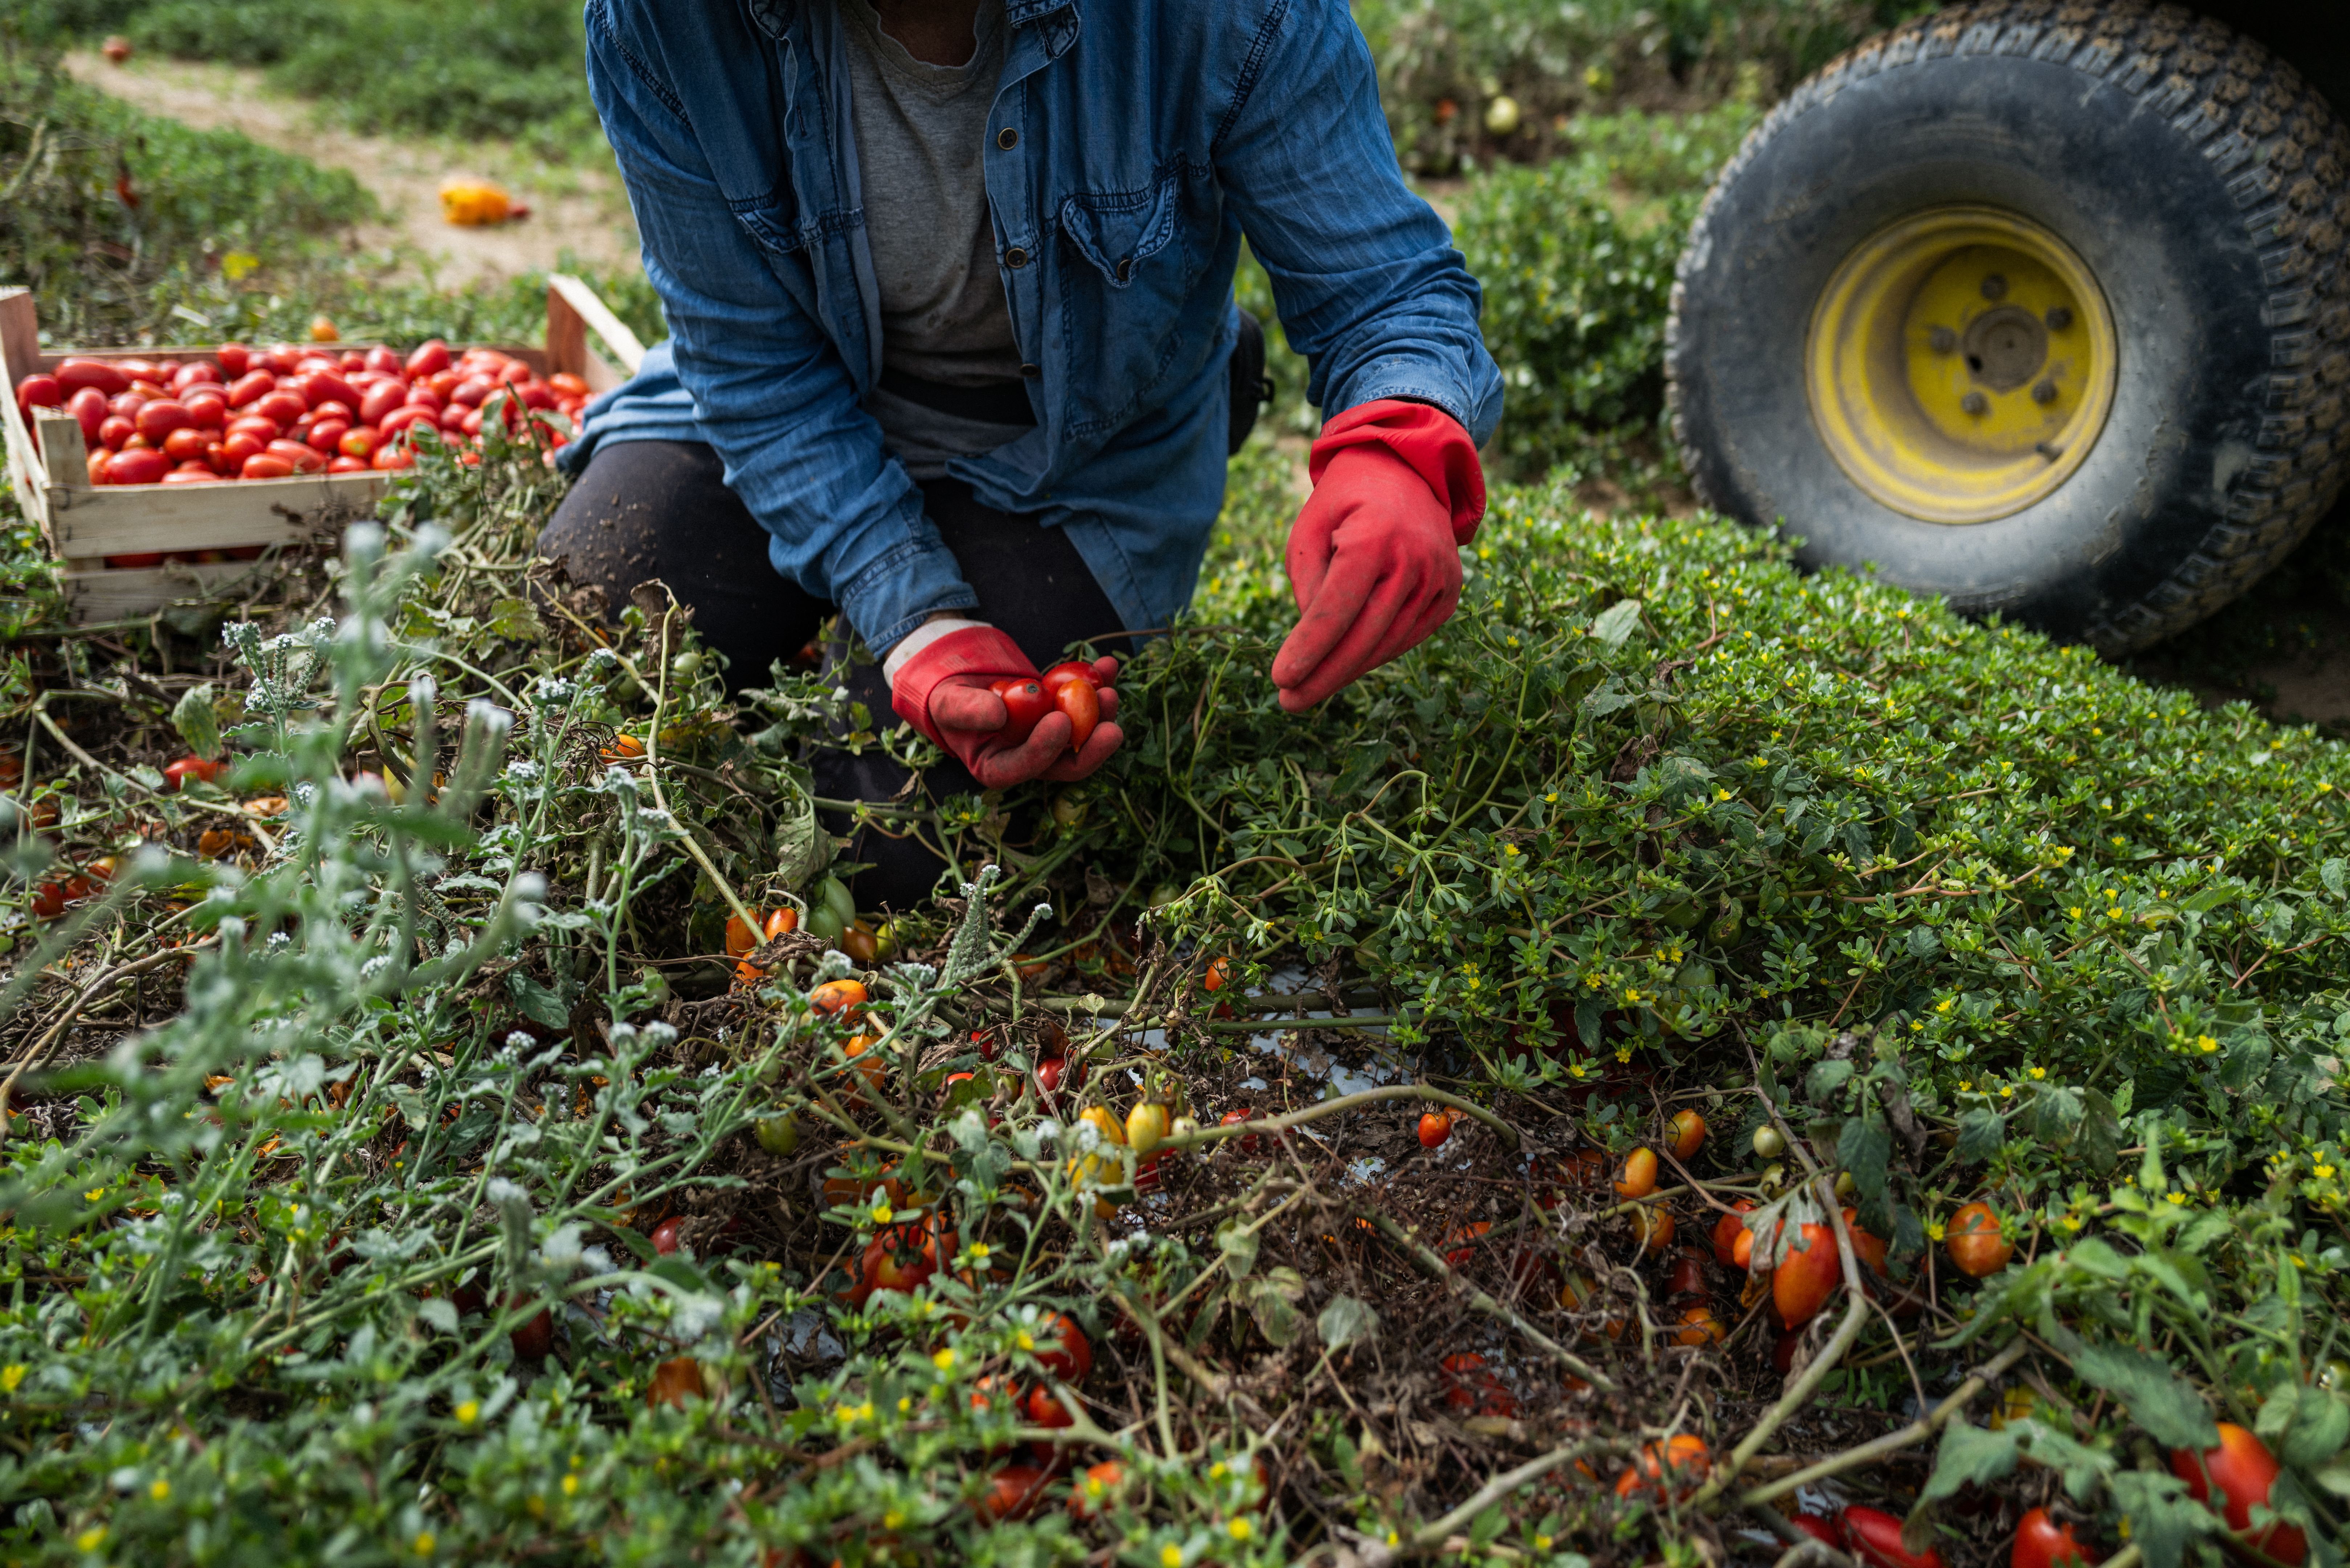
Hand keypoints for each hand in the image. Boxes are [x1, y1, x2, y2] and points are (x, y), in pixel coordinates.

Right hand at [891, 628, 1122, 787]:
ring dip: (1101, 714)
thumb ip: (967, 710)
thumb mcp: (946, 701)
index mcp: (997, 767)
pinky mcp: (1063, 715)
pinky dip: (1099, 685)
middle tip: (1110, 723)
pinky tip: (1108, 666)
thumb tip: (999, 715)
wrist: (963, 679)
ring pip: (1083, 736)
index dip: (1045, 749)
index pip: (1023, 767)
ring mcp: (1049, 738)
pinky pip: (1087, 706)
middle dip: (1092, 745)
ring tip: (1108, 687)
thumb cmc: (947, 695)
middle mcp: (1028, 759)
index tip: (1061, 720)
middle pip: (1066, 763)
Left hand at [1271, 399, 1484, 712]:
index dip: (1308, 650)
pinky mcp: (1449, 593)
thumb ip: (1307, 583)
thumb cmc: (1345, 500)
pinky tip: (1347, 665)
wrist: (1408, 470)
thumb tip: (1313, 643)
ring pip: (1388, 643)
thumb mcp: (1309, 529)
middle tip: (1290, 702)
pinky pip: (1408, 636)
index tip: (1280, 680)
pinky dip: (1376, 654)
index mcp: (1375, 539)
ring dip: (1348, 671)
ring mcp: (1439, 579)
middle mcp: (1415, 561)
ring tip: (1311, 689)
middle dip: (1324, 675)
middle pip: (1364, 636)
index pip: (1337, 610)